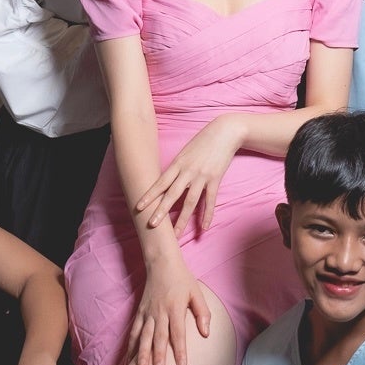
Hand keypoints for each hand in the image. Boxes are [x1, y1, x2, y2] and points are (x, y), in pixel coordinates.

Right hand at [126, 258, 210, 364]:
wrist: (161, 264)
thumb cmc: (182, 280)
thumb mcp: (197, 293)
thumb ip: (202, 312)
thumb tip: (206, 333)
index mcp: (175, 308)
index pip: (178, 333)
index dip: (180, 350)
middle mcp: (160, 312)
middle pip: (159, 336)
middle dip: (158, 355)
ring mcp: (147, 312)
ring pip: (143, 335)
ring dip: (142, 351)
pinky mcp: (139, 312)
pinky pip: (134, 330)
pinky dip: (131, 344)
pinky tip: (128, 358)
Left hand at [135, 114, 242, 236]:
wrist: (225, 131)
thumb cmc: (203, 140)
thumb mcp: (186, 151)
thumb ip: (177, 167)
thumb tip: (168, 182)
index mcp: (178, 163)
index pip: (161, 182)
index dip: (149, 195)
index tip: (139, 206)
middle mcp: (188, 171)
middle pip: (172, 194)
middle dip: (161, 210)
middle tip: (151, 224)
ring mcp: (202, 176)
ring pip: (190, 201)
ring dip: (182, 219)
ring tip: (175, 233)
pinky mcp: (215, 179)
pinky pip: (210, 200)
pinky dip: (207, 214)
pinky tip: (204, 227)